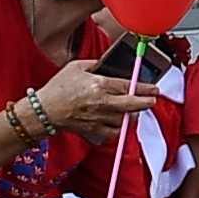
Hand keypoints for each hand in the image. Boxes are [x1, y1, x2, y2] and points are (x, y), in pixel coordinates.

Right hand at [33, 61, 149, 140]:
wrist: (44, 111)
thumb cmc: (58, 88)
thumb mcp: (76, 67)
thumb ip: (95, 64)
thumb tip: (108, 63)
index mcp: (99, 85)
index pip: (128, 86)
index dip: (144, 88)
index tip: (154, 89)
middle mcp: (101, 103)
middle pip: (132, 105)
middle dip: (146, 103)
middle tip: (152, 100)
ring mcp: (98, 119)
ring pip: (124, 120)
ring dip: (130, 115)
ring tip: (132, 111)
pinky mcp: (93, 131)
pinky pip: (112, 133)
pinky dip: (117, 130)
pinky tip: (118, 123)